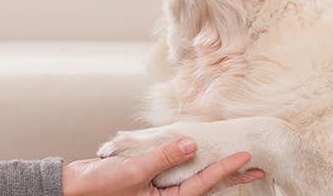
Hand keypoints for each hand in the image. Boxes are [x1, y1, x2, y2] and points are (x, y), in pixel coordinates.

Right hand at [62, 137, 264, 195]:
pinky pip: (177, 172)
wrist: (74, 189)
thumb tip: (192, 143)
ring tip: (240, 162)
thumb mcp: (134, 171)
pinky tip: (201, 154)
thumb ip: (164, 156)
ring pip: (195, 179)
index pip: (204, 183)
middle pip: (207, 185)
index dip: (226, 169)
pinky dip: (192, 163)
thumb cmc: (99, 187)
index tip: (246, 157)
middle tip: (258, 166)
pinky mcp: (151, 180)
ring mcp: (160, 189)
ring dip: (217, 170)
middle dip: (232, 176)